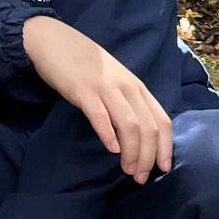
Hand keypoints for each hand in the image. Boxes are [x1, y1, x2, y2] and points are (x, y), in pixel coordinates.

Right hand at [22, 15, 171, 182]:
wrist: (53, 40)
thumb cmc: (83, 64)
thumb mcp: (113, 81)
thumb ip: (125, 102)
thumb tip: (136, 135)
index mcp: (137, 86)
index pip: (161, 120)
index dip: (165, 147)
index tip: (162, 168)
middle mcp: (127, 87)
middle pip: (148, 127)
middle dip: (147, 157)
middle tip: (139, 177)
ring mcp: (105, 88)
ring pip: (129, 125)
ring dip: (132, 152)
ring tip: (127, 171)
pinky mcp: (83, 90)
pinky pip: (101, 115)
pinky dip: (108, 134)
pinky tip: (111, 149)